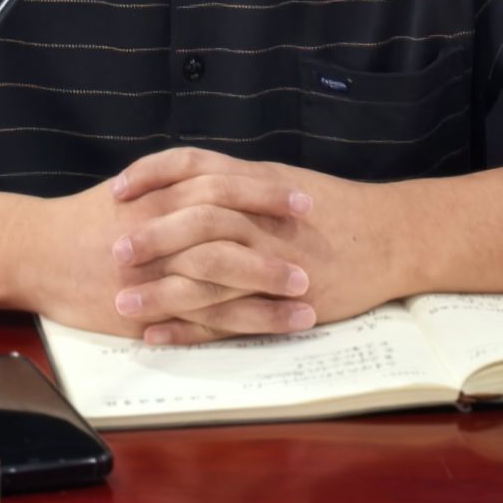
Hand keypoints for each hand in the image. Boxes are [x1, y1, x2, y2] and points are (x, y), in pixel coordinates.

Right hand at [15, 172, 312, 339]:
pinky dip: (239, 324)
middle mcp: (163, 231)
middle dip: (276, 238)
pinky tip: (268, 329)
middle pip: (231, 230)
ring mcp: (158, 273)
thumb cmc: (83, 220)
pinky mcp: (151, 311)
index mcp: (161, 197)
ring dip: (269, 288)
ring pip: (224, 280)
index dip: (266, 194)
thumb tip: (219, 182)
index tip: (303, 198)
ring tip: (308, 295)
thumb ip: (174, 186)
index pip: (225, 187)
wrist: (36, 252)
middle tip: (315, 245)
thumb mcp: (131, 191)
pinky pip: (203, 320)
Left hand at [107, 147, 406, 344]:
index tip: (116, 189)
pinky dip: (189, 328)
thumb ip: (236, 182)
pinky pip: (227, 319)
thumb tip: (185, 181)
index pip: (193, 168)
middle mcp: (259, 219)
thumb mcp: (282, 180)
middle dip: (150, 236)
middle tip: (112, 250)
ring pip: (206, 276)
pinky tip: (157, 334)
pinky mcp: (280, 303)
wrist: (390, 237)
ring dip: (160, 291)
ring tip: (122, 301)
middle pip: (194, 222)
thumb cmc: (334, 208)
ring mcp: (270, 263)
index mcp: (255, 184)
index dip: (151, 176)